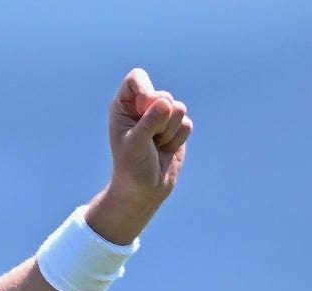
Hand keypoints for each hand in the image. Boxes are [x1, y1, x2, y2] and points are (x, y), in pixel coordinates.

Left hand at [88, 69, 191, 243]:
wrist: (144, 190)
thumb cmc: (131, 167)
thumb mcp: (135, 145)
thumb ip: (149, 123)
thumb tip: (165, 103)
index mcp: (124, 105)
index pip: (137, 78)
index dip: (145, 90)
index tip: (144, 107)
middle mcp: (142, 106)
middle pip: (163, 95)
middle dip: (160, 119)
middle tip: (148, 139)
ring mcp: (161, 115)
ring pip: (179, 108)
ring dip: (169, 132)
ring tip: (156, 145)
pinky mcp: (177, 126)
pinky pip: (187, 124)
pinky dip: (178, 140)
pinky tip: (166, 149)